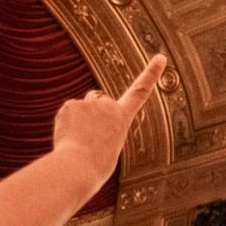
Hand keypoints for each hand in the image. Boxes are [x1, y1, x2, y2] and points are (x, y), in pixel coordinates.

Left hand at [52, 54, 166, 185]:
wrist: (79, 167)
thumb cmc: (95, 166)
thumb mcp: (109, 148)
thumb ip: (103, 130)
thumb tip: (87, 127)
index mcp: (123, 118)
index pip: (140, 92)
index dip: (151, 74)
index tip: (161, 57)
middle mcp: (109, 105)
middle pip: (98, 101)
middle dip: (92, 113)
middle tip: (89, 136)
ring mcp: (89, 103)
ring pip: (82, 107)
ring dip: (78, 119)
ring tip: (78, 140)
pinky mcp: (71, 104)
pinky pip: (66, 112)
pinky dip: (65, 123)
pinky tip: (67, 137)